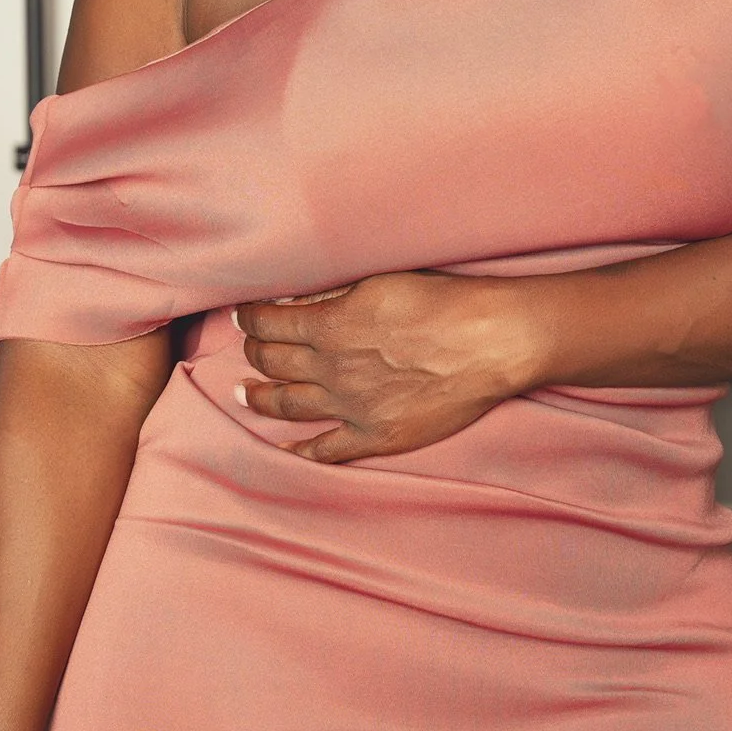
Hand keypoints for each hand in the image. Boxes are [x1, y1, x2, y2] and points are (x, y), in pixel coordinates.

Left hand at [234, 271, 534, 463]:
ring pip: (288, 405)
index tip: (242, 316)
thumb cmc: (442, 301)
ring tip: (245, 393)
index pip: (269, 323)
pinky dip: (299, 450)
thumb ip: (331, 293)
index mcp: (328, 325)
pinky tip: (283, 448)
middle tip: (247, 350)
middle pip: (273, 363)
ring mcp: (351, 407)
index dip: (251, 318)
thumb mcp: (378, 280)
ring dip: (260, 398)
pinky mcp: (376, 436)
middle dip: (253, 353)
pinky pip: (326, 450)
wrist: (489, 342)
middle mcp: (330, 369)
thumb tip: (290, 300)